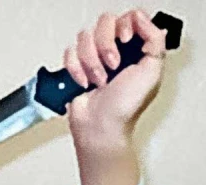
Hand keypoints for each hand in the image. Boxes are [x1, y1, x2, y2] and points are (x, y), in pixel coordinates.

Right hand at [64, 9, 167, 151]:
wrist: (99, 126)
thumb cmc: (124, 108)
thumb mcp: (152, 73)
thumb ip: (155, 42)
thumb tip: (145, 23)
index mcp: (135, 49)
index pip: (128, 18)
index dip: (124, 26)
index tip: (125, 41)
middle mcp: (114, 50)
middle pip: (104, 24)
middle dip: (105, 46)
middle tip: (113, 66)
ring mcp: (93, 58)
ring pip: (84, 38)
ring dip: (91, 63)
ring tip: (99, 80)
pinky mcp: (75, 67)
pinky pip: (69, 53)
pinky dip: (75, 70)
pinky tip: (85, 83)